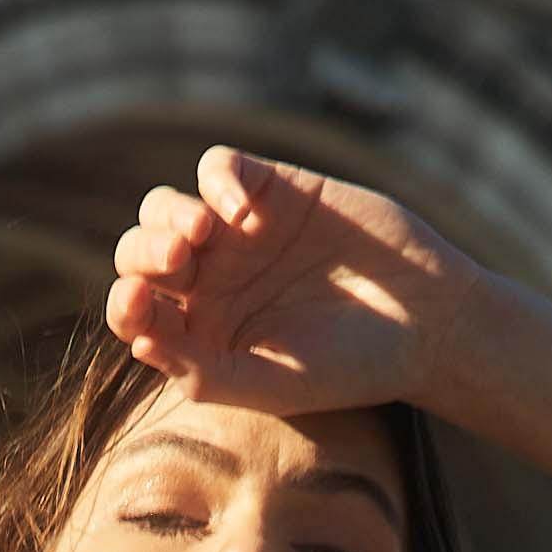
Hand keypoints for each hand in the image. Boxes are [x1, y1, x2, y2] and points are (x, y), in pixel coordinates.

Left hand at [104, 145, 480, 420]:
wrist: (425, 321)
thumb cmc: (350, 366)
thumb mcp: (275, 384)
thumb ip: (205, 373)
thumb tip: (138, 342)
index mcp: (198, 335)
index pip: (137, 313)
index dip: (126, 305)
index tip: (139, 305)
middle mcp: (207, 283)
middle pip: (139, 254)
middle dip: (143, 254)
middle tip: (177, 263)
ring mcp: (235, 233)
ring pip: (165, 207)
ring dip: (167, 216)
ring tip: (200, 235)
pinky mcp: (271, 187)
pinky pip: (218, 167)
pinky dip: (220, 180)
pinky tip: (247, 210)